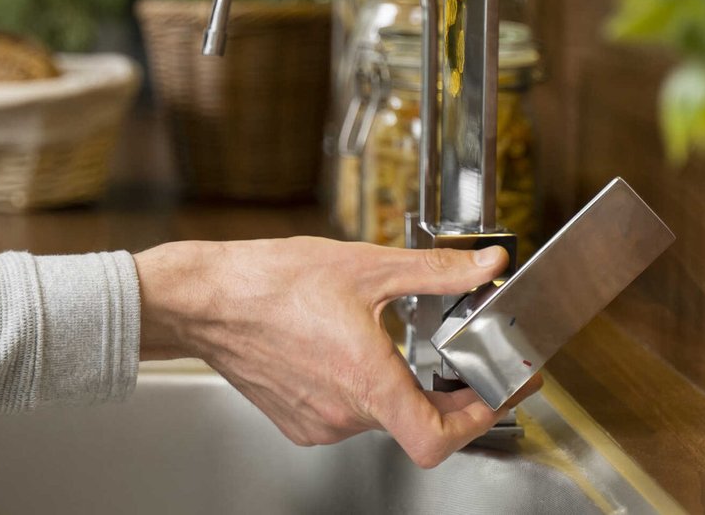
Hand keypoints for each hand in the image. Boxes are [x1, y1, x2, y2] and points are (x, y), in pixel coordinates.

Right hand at [133, 237, 540, 467]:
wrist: (205, 300)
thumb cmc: (270, 282)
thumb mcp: (366, 266)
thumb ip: (435, 271)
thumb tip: (485, 265)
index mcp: (366, 382)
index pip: (440, 437)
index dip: (481, 416)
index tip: (500, 389)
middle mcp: (344, 414)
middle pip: (416, 423)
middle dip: (448, 393)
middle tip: (471, 364)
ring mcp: (318, 423)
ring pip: (380, 417)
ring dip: (401, 388)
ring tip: (403, 345)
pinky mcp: (297, 421)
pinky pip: (346, 415)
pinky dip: (362, 390)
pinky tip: (352, 352)